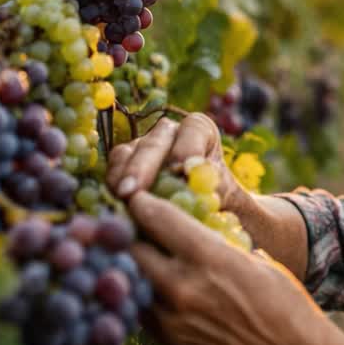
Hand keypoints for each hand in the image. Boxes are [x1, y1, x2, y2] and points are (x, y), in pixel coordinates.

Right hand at [106, 113, 254, 218]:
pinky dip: (113, 183)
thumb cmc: (220, 200)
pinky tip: (115, 201)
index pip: (193, 130)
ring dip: (124, 175)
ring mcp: (142, 145)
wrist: (206, 214)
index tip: (186, 170)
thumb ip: (218, 186)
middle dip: (144, 166)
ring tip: (123, 197)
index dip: (188, 149)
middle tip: (136, 190)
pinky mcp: (123, 163)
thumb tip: (202, 183)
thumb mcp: (230, 193)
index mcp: (200, 130)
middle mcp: (168, 132)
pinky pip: (114, 167)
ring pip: (128, 152)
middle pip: (154, 142)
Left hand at [125, 190, 327, 344]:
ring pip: (129, 278)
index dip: (141, 202)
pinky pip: (140, 306)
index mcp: (208, 258)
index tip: (136, 196)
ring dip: (131, 263)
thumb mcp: (253, 258)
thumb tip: (188, 227)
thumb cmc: (283, 302)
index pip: (156, 217)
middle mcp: (181, 287)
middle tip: (129, 223)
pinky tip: (154, 285)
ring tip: (138, 252)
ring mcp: (169, 318)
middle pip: (130, 247)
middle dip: (129, 231)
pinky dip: (142, 291)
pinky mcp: (166, 341)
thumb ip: (215, 242)